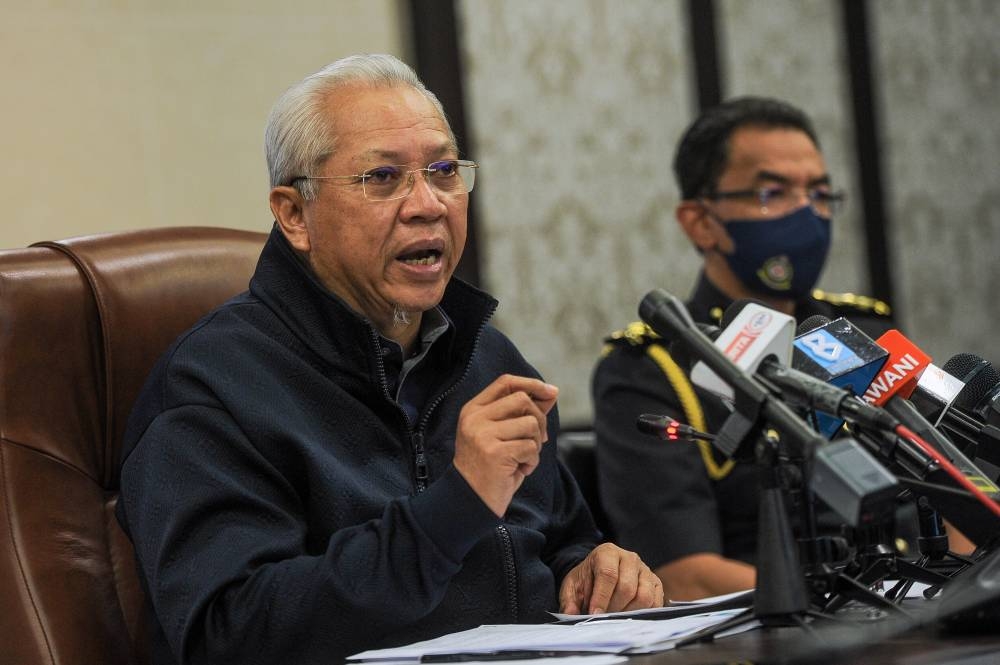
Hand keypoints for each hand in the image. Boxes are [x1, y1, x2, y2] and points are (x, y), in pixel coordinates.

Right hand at [453, 374, 558, 516]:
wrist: (470, 500)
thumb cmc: (490, 468)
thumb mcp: (503, 435)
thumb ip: (522, 413)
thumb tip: (551, 392)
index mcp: (473, 410)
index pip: (505, 382)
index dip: (531, 384)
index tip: (551, 392)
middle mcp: (475, 418)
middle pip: (522, 400)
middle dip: (539, 419)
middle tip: (538, 440)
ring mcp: (482, 435)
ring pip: (530, 424)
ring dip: (536, 444)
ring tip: (524, 458)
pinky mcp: (494, 452)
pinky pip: (530, 447)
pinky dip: (532, 461)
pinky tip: (520, 470)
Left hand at [559, 543, 663, 614]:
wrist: (598, 574)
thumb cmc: (587, 580)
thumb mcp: (572, 587)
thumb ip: (569, 600)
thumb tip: (570, 615)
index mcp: (607, 552)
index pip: (608, 574)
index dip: (601, 597)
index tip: (594, 614)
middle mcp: (629, 558)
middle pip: (627, 587)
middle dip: (614, 608)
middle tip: (603, 618)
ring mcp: (645, 570)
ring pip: (644, 596)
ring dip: (628, 612)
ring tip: (615, 616)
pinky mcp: (655, 583)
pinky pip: (655, 602)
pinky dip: (643, 614)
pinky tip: (629, 616)